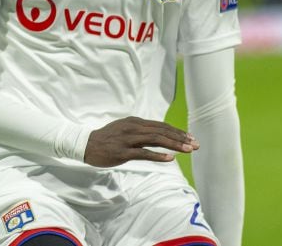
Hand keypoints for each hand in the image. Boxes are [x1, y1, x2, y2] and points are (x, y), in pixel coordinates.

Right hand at [83, 116, 199, 166]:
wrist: (86, 144)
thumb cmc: (107, 138)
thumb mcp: (125, 129)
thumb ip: (140, 131)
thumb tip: (158, 135)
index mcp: (135, 121)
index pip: (161, 125)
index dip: (177, 131)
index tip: (190, 138)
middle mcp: (133, 127)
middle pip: (162, 131)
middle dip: (180, 138)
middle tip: (196, 145)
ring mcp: (128, 139)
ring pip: (156, 140)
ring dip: (174, 145)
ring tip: (188, 150)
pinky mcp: (122, 152)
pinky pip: (143, 153)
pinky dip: (158, 155)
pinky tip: (170, 159)